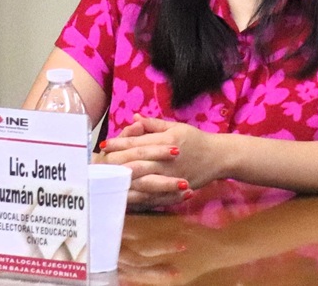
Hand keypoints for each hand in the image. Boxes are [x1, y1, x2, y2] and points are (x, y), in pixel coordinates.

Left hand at [101, 115, 219, 208]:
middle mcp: (168, 160)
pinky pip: (154, 197)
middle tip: (99, 164)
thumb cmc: (196, 139)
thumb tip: (134, 119)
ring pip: (143, 182)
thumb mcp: (176, 127)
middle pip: (138, 163)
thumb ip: (153, 124)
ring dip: (125, 182)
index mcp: (168, 141)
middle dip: (117, 164)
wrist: (218, 157)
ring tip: (107, 181)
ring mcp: (171, 177)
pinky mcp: (175, 191)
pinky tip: (125, 197)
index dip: (120, 144)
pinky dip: (139, 198)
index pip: (139, 143)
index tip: (104, 145)